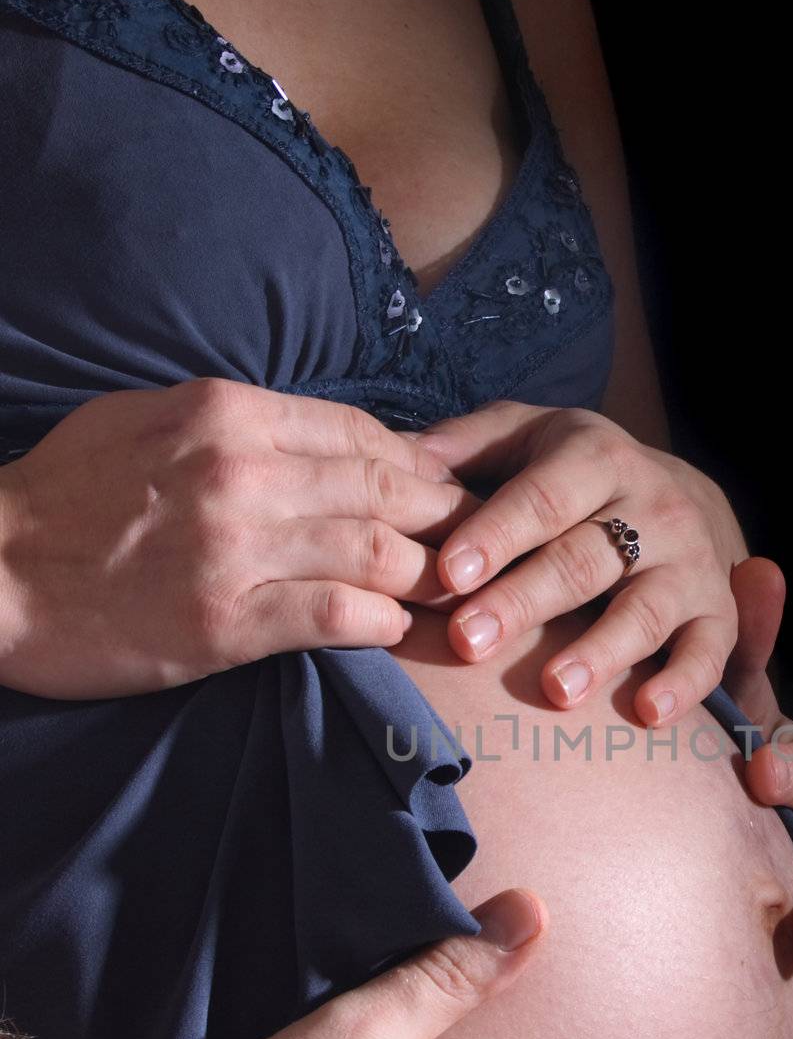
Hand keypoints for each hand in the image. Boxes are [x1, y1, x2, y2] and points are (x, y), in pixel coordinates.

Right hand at [0, 377, 479, 698]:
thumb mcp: (151, 420)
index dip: (418, 462)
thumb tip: (324, 438)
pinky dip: (382, 621)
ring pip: (377, 551)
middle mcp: (240, 472)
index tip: (443, 487)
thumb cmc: (70, 494)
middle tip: (475, 541)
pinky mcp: (227, 622)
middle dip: (444, 516)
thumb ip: (239, 424)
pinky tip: (394, 625)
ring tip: (449, 590)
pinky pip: (340, 615)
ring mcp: (236, 548)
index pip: (360, 431)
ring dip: (426, 574)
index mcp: (226, 413)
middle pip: (386, 488)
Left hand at [411, 400, 750, 726]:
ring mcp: (690, 562)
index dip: (495, 534)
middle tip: (468, 641)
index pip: (540, 498)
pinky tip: (648, 713)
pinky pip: (709, 653)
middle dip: (524, 602)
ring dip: (601, 651)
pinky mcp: (718, 613)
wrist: (684, 495)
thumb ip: (466, 444)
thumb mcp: (529, 437)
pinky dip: (684, 685)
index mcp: (596, 457)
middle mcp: (652, 506)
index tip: (450, 573)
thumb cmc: (575, 477)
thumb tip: (396, 454)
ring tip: (554, 689)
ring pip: (643, 609)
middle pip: (582, 559)